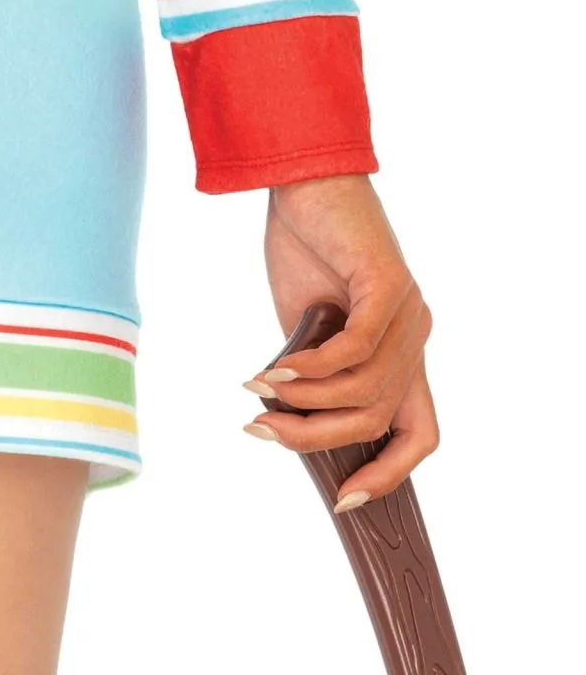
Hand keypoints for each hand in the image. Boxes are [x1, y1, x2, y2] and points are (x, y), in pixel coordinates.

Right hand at [238, 173, 437, 509]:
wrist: (301, 176)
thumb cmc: (303, 242)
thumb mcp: (305, 325)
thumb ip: (312, 372)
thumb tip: (288, 425)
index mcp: (403, 350)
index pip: (419, 432)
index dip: (388, 475)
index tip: (342, 499)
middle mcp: (417, 335)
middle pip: (380, 420)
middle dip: (318, 440)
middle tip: (262, 430)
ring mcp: (410, 313)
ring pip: (364, 391)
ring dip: (303, 402)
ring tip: (258, 391)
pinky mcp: (391, 288)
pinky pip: (354, 351)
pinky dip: (311, 369)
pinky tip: (273, 369)